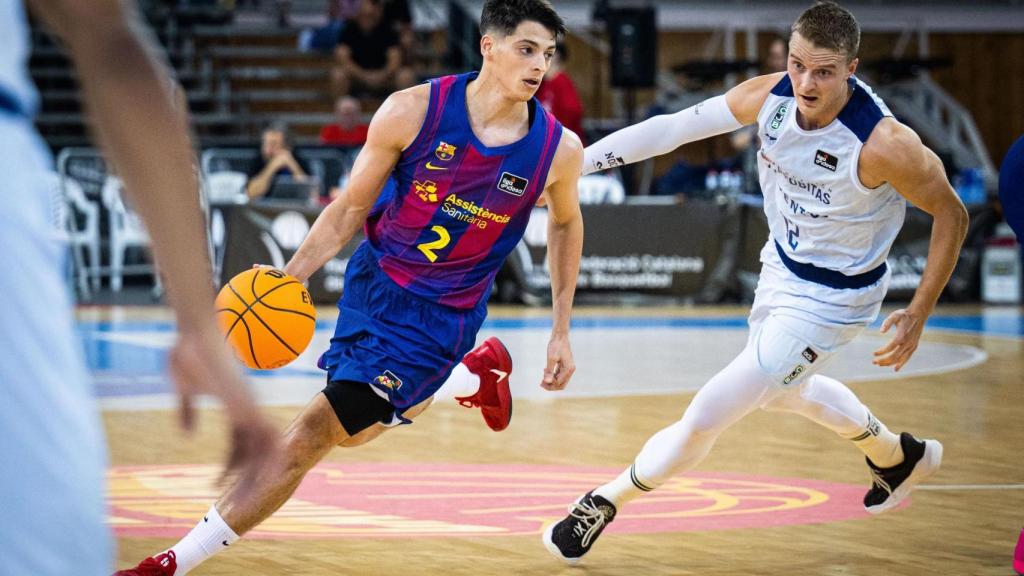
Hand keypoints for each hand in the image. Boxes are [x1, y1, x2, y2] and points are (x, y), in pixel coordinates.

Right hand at [167, 327, 281, 493]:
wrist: (196, 330)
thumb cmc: (188, 351)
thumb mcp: (184, 388)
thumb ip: (187, 410)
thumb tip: (187, 434)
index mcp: (235, 405)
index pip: (241, 443)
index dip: (232, 465)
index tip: (217, 485)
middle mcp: (247, 407)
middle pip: (257, 450)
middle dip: (250, 478)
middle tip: (240, 504)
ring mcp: (249, 404)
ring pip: (264, 448)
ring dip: (258, 475)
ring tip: (247, 501)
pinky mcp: (245, 403)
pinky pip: (262, 436)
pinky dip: (266, 458)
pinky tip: (265, 478)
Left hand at [541, 333, 575, 390]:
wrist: (559, 336)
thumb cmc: (556, 346)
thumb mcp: (551, 358)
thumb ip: (549, 371)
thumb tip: (547, 382)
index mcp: (569, 369)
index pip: (559, 383)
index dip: (550, 384)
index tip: (541, 380)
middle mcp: (570, 370)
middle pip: (561, 384)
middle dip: (551, 385)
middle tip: (541, 383)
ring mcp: (568, 368)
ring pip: (560, 380)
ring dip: (551, 380)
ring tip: (542, 378)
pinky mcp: (565, 365)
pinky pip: (559, 374)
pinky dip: (552, 375)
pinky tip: (545, 370)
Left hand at [873, 308, 924, 371]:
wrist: (919, 314)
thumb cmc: (904, 315)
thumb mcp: (894, 315)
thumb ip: (887, 323)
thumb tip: (881, 331)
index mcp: (902, 335)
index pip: (890, 347)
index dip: (881, 352)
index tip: (874, 354)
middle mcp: (907, 343)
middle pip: (894, 356)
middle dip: (883, 360)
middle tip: (874, 362)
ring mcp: (911, 346)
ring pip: (900, 359)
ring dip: (890, 363)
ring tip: (880, 365)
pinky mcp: (914, 346)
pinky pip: (907, 357)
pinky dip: (901, 364)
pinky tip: (895, 369)